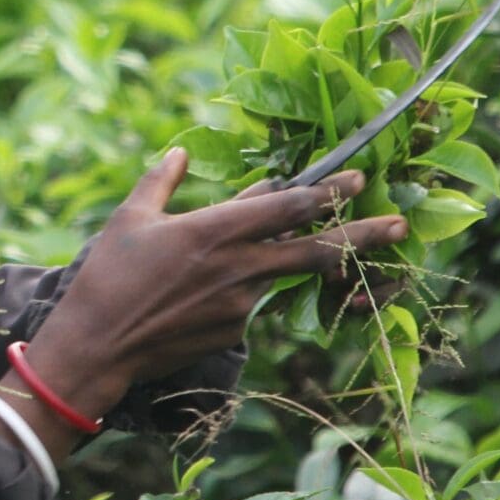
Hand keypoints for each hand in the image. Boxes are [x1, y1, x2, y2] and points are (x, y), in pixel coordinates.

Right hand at [3, 152, 407, 456]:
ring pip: (284, 272)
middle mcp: (239, 267)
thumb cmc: (108, 277)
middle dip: (364, 233)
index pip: (288, 206)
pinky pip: (252, 298)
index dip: (328, 192)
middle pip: (317, 248)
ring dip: (306, 258)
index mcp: (215, 230)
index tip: (359, 180)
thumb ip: (160, 181)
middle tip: (400, 223)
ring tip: (340, 250)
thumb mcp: (130, 218)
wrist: (98, 347)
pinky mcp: (234, 330)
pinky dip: (249, 283)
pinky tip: (219, 284)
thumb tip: (177, 153)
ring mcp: (241, 303)